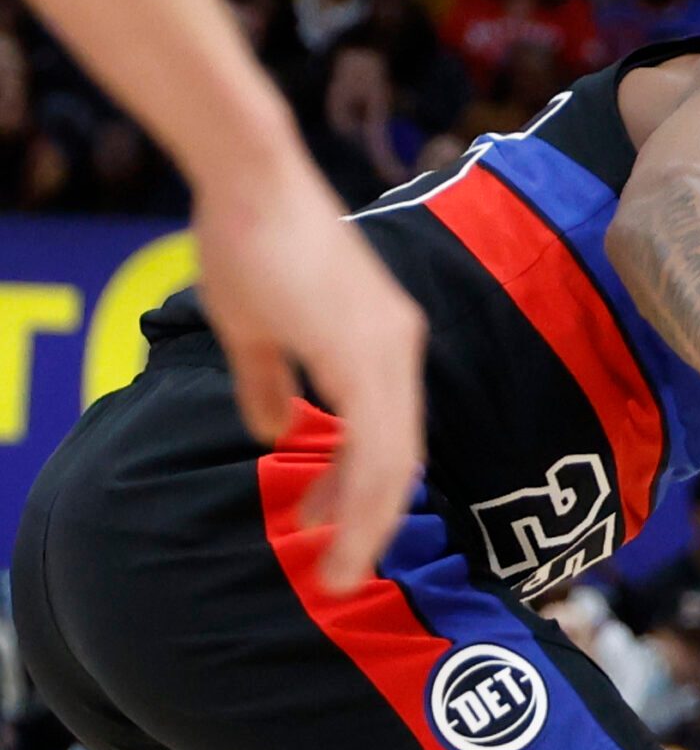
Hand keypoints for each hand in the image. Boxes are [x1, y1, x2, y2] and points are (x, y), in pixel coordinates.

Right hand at [192, 154, 424, 594]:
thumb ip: (270, 382)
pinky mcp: (367, 348)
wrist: (251, 177)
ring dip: (366, 522)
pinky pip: (377, 439)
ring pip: (393, 460)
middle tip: (342, 573)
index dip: (366, 493)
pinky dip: (361, 491)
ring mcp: (389, 348)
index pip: (390, 439)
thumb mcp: (254, 328)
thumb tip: (275, 431)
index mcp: (382, 344)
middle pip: (401, 460)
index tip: (336, 532)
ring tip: (338, 571)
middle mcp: (398, 348)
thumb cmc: (249, 239)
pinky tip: (336, 527)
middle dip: (371, 522)